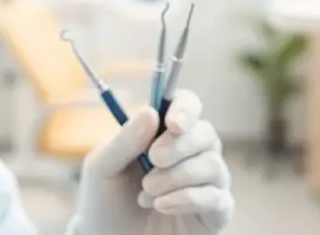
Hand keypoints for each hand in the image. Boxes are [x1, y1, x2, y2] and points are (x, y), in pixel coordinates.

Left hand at [73, 90, 233, 234]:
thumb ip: (125, 140)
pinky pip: (218, 198)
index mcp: (162, 134)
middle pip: (206, 132)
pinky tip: (162, 206)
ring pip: (213, 164)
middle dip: (179, 145)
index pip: (187, 105)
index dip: (186, 108)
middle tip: (153, 159)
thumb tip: (152, 112)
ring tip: (147, 191)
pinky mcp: (213, 214)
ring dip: (178, 175)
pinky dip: (189, 198)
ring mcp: (204, 184)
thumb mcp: (102, 167)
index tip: (173, 123)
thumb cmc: (104, 202)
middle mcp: (189, 154)